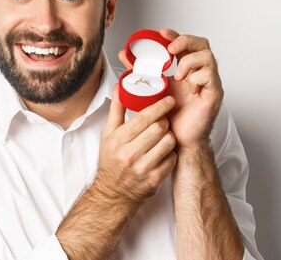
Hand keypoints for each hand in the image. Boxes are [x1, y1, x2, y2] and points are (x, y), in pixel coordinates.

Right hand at [94, 85, 177, 203]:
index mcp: (118, 141)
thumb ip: (116, 109)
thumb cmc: (111, 161)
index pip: (144, 118)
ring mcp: (143, 168)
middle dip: (165, 121)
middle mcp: (130, 154)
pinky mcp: (155, 179)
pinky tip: (164, 150)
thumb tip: (120, 87)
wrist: (113, 193)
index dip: (160, 106)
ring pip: (168, 142)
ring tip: (164, 135)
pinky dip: (171, 152)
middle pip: (159, 128)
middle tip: (164, 120)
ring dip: (169, 135)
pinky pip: (172, 158)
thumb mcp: (108, 134)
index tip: (168, 100)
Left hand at [118, 28, 223, 149]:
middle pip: (202, 44)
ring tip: (178, 76)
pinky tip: (189, 89)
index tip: (161, 32)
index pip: (186, 43)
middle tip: (171, 49)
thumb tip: (124, 55)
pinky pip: (210, 77)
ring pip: (208, 57)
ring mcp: (209, 83)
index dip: (175, 35)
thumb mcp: (151, 87)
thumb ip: (140, 70)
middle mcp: (200, 73)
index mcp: (187, 69)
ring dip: (189, 62)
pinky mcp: (214, 94)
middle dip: (185, 41)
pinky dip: (197, 78)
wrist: (176, 139)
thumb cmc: (168, 116)